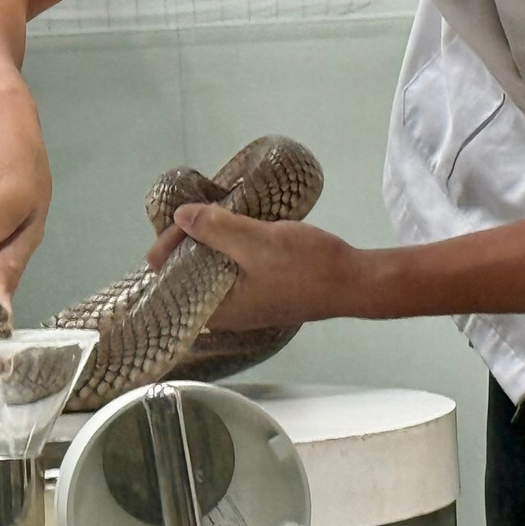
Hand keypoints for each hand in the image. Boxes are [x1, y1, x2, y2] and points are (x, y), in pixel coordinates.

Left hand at [155, 202, 364, 329]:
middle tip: (196, 211)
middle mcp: (226, 314)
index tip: (183, 218)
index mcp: (217, 309)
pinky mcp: (261, 293)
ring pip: (210, 272)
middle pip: (187, 276)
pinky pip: (231, 271)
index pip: (170, 281)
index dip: (169, 248)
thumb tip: (181, 216)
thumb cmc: (305, 267)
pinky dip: (228, 249)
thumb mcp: (256, 242)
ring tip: (211, 214)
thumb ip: (215, 229)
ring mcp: (245, 304)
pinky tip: (234, 228)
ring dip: (209, 244)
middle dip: (187, 244)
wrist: (355, 282)